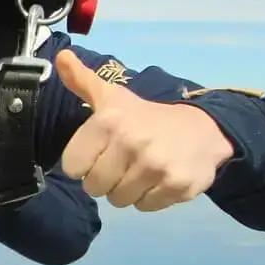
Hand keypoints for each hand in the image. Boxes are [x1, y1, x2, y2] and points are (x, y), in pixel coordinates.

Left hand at [54, 49, 234, 211]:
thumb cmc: (146, 117)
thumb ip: (82, 81)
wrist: (203, 129)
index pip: (72, 166)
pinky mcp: (177, 186)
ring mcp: (156, 166)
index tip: (100, 152)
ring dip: (127, 190)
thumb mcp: (113, 97)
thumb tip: (60, 57)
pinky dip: (149, 197)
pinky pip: (145, 207)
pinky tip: (158, 179)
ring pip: (119, 200)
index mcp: (109, 122)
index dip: (84, 163)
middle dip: (105, 179)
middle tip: (123, 163)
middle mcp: (132, 143)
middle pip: (94, 187)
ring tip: (141, 170)